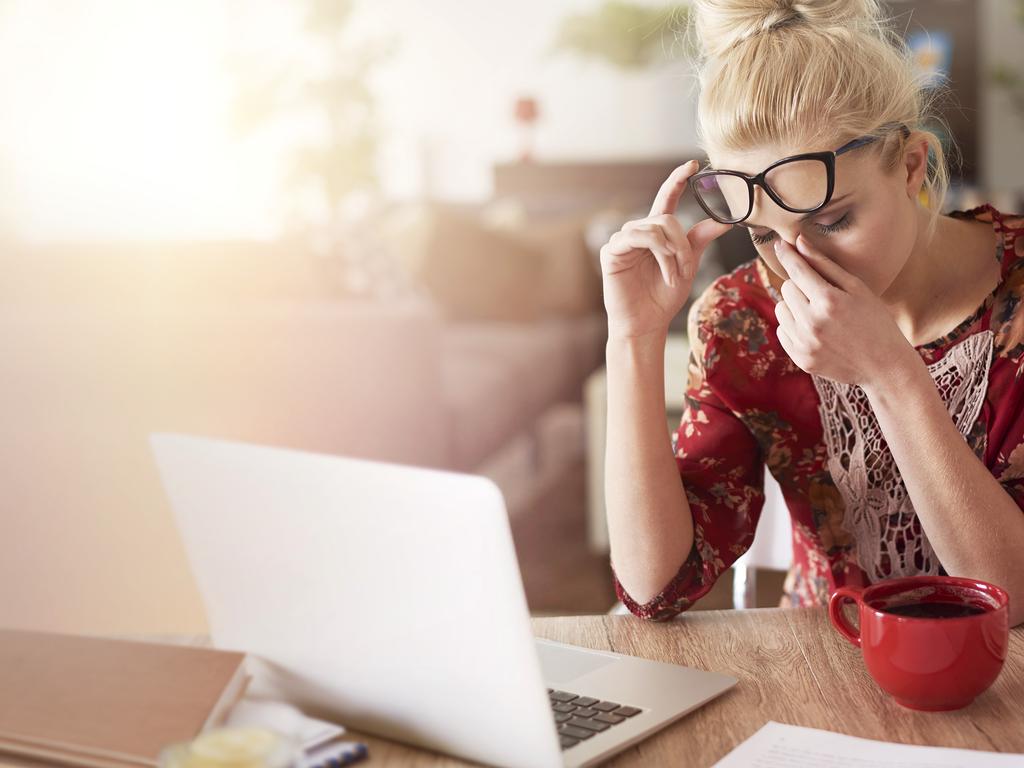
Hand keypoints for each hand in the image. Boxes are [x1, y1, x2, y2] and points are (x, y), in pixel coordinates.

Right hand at [600, 161, 732, 340]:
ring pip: (656, 227)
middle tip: (687, 267)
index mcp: (657, 232)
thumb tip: (724, 221)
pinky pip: (639, 237)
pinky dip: (659, 253)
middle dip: (683, 243)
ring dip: (672, 252)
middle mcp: (639, 231)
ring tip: (674, 274)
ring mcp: (623, 240)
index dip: (677, 180)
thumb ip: (699, 241)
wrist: (646, 323)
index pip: (667, 198)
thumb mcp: (688, 265)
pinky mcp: (612, 251)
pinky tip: (664, 272)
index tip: (692, 164)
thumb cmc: (663, 297)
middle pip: (667, 218)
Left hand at [772, 235, 914, 385]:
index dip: (787, 255)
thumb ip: (825, 265)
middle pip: (786, 288)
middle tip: (822, 294)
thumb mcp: (857, 288)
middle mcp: (812, 323)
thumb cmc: (875, 321)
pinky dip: (794, 326)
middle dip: (800, 285)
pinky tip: (816, 330)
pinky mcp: (800, 358)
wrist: (885, 366)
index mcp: (829, 301)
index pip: (797, 270)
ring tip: (819, 313)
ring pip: (781, 309)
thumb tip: (799, 242)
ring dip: (794, 306)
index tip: (780, 244)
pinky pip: (782, 331)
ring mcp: (804, 343)